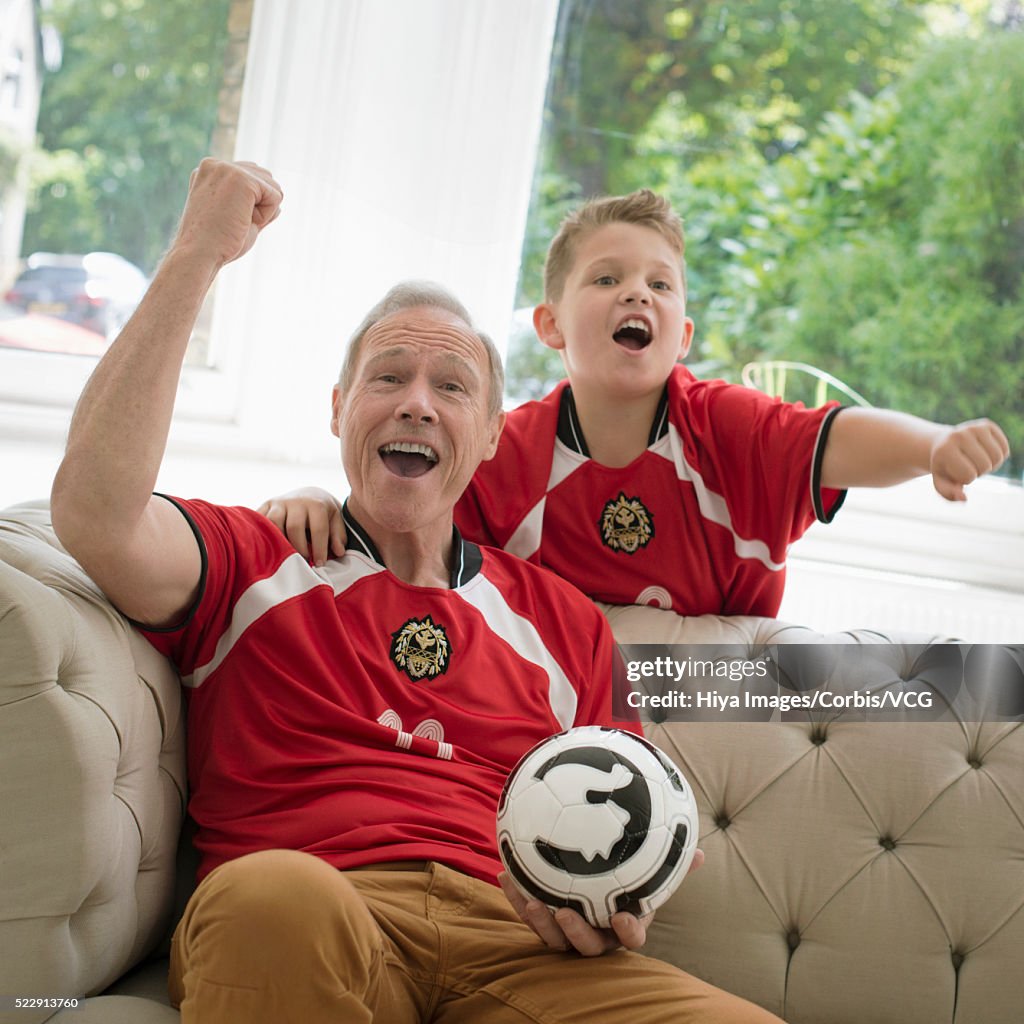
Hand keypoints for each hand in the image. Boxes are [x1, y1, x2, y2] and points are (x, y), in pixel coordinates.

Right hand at [172, 159, 283, 268]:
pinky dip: (266, 215)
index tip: (226, 219)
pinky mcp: (241, 178)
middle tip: (234, 222)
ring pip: (272, 186)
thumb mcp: (236, 218)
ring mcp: (227, 168)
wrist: (199, 254)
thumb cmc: (216, 244)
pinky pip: (276, 196)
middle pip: (264, 179)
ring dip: (263, 211)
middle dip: (258, 206)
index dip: (249, 206)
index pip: (251, 179)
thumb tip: (278, 197)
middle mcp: (216, 164)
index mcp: (210, 171)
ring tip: (237, 221)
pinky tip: (242, 221)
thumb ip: (254, 204)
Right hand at [256, 487, 346, 565]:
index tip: (319, 564)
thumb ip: (338, 536)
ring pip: (273, 523)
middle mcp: (296, 501)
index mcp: (317, 504)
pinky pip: (259, 520)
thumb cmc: (324, 513)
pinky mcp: (266, 506)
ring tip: (286, 556)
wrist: (309, 494)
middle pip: (294, 527)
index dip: (319, 549)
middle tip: (303, 562)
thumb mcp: (336, 520)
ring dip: (279, 542)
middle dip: (299, 548)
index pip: (318, 529)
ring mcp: (278, 503)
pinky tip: (268, 547)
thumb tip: (338, 552)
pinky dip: (261, 533)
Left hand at [498, 848, 703, 956]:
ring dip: (540, 922)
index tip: (622, 918)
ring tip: (532, 900)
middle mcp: (597, 936)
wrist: (594, 885)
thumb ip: (672, 864)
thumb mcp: (650, 870)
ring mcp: (569, 933)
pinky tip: (505, 874)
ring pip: (554, 939)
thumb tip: (701, 852)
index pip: (632, 939)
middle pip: (587, 947)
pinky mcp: (544, 924)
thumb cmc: (628, 879)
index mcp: (625, 925)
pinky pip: (529, 915)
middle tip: (565, 914)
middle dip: (576, 934)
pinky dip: (517, 896)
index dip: (628, 932)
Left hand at [930, 419, 1009, 500]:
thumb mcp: (942, 482)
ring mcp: (973, 427)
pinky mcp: (987, 424)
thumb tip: (963, 498)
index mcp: (944, 450)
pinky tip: (985, 452)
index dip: (966, 479)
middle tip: (968, 465)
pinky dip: (999, 456)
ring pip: (998, 458)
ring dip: (991, 465)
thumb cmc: (945, 467)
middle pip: (985, 466)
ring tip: (976, 460)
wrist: (944, 444)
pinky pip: (1005, 449)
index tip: (957, 471)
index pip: (969, 475)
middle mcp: (959, 435)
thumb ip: (949, 494)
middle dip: (979, 471)